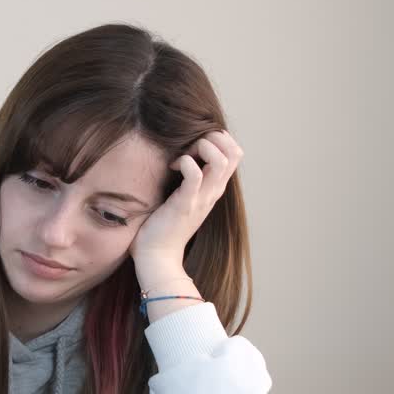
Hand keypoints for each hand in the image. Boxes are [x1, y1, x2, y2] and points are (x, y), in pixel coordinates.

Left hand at [130, 130, 242, 281]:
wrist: (158, 256)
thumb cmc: (164, 225)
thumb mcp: (185, 197)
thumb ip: (192, 180)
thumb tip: (185, 158)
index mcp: (215, 188)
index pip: (235, 153)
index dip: (218, 139)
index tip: (193, 145)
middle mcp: (214, 192)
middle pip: (235, 152)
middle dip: (213, 137)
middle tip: (189, 146)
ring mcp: (202, 198)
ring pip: (221, 159)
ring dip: (202, 147)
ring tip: (183, 155)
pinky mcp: (185, 204)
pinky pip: (195, 174)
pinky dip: (186, 162)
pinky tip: (173, 167)